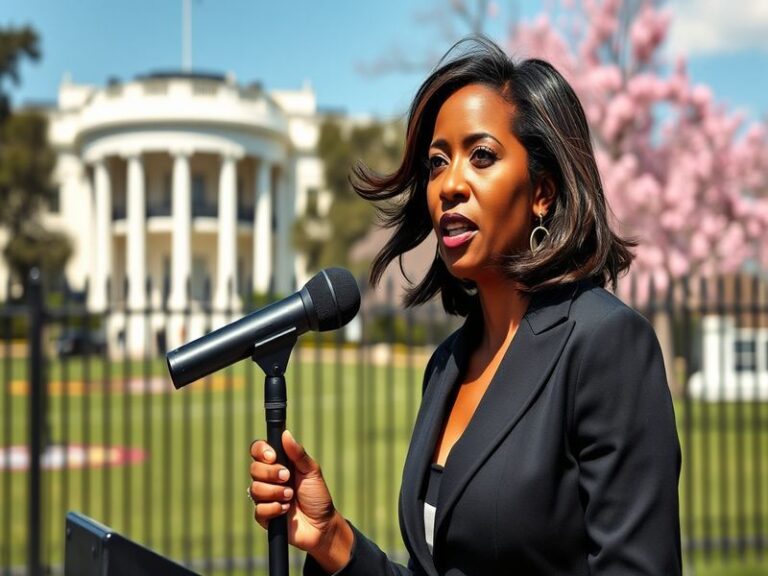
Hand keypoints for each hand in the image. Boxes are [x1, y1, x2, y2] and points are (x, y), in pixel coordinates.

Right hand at [249, 430, 352, 570]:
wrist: (322, 524)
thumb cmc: (318, 495)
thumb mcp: (312, 471)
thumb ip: (298, 454)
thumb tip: (286, 433)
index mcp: (278, 464)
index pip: (258, 450)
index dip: (261, 451)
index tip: (272, 456)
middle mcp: (268, 479)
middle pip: (254, 468)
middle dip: (271, 473)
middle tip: (287, 478)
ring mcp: (265, 497)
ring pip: (255, 489)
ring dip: (275, 492)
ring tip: (290, 496)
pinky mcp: (264, 516)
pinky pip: (258, 510)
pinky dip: (274, 508)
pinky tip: (285, 510)